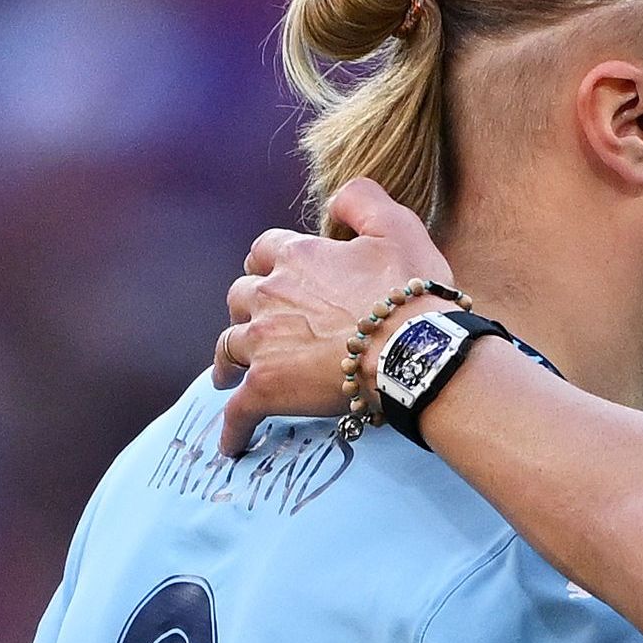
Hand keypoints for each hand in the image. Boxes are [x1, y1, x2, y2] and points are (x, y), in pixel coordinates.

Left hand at [211, 178, 461, 452]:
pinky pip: (237, 410)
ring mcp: (263, 343)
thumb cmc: (412, 293)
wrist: (414, 352)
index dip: (269, 262)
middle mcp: (270, 295)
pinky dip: (233, 427)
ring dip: (227, 359)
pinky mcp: (266, 388)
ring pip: (227, 346)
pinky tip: (232, 444)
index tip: (275, 275)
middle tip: (257, 326)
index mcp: (297, 257)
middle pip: (239, 296)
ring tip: (227, 375)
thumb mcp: (397, 225)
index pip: (265, 250)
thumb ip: (363, 199)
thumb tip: (338, 197)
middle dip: (246, 308)